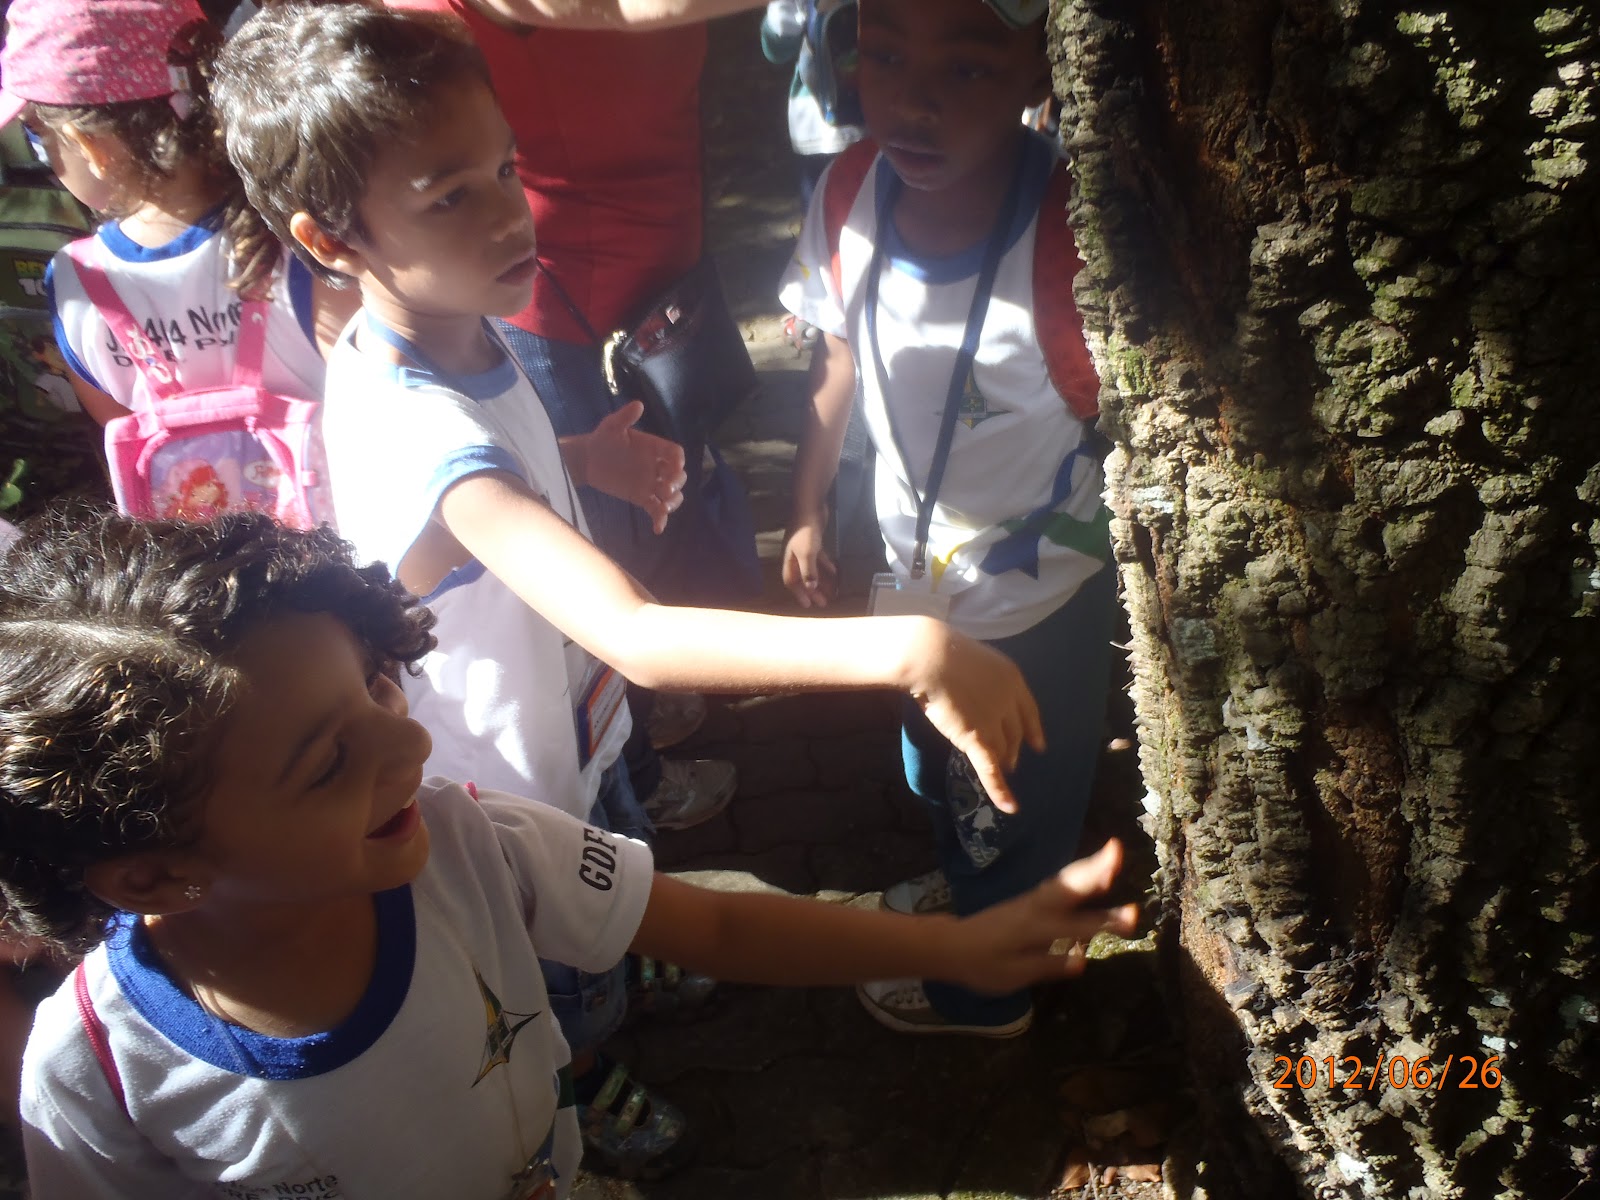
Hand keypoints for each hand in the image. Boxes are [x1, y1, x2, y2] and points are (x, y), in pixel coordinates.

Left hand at [570, 400, 687, 533]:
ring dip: (673, 501)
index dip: (678, 460)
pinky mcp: (641, 497)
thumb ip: (625, 417)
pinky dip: (660, 519)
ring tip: (663, 506)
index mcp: (654, 447)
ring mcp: (651, 483)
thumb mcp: (611, 426)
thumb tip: (637, 404)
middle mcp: (656, 466)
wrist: (586, 460)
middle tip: (666, 487)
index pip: (674, 453)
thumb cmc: (601, 439)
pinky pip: (655, 509)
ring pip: (672, 495)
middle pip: (678, 476)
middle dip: (677, 482)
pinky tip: (657, 528)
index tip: (675, 465)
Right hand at [781, 519, 837, 608]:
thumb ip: (809, 572)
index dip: (799, 594)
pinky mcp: (813, 542)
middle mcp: (794, 557)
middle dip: (812, 591)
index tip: (808, 606)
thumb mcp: (807, 553)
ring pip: (812, 570)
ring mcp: (804, 549)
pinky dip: (826, 566)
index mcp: (789, 561)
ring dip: (820, 581)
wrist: (810, 507)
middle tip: (823, 603)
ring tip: (830, 592)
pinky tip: (835, 572)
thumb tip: (810, 589)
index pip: (791, 582)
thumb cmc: (806, 531)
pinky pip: (819, 559)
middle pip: (802, 578)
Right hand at [907, 622, 1043, 813]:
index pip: (1029, 710)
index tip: (1038, 745)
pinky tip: (1010, 807)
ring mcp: (994, 721)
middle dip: (1014, 748)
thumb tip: (968, 687)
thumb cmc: (941, 652)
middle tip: (1011, 761)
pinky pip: (991, 769)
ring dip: (1004, 762)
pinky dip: (1001, 790)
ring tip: (1003, 772)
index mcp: (1011, 678)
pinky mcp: (977, 738)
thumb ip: (977, 677)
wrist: (931, 658)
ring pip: (1003, 749)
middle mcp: (1009, 701)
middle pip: (1015, 732)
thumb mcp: (971, 660)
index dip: (1034, 729)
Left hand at [949, 839, 1139, 994]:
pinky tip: (1090, 871)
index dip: (1106, 922)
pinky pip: (1058, 884)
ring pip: (1065, 880)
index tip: (1134, 916)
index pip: (1077, 925)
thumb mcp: (1013, 975)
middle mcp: (1035, 908)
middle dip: (1095, 869)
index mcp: (1034, 928)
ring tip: (1112, 854)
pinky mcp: (1028, 900)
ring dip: (1088, 866)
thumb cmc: (981, 964)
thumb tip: (1081, 960)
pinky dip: (1076, 874)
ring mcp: (1031, 900)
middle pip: (1070, 885)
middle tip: (1118, 851)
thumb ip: (1046, 965)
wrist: (951, 945)